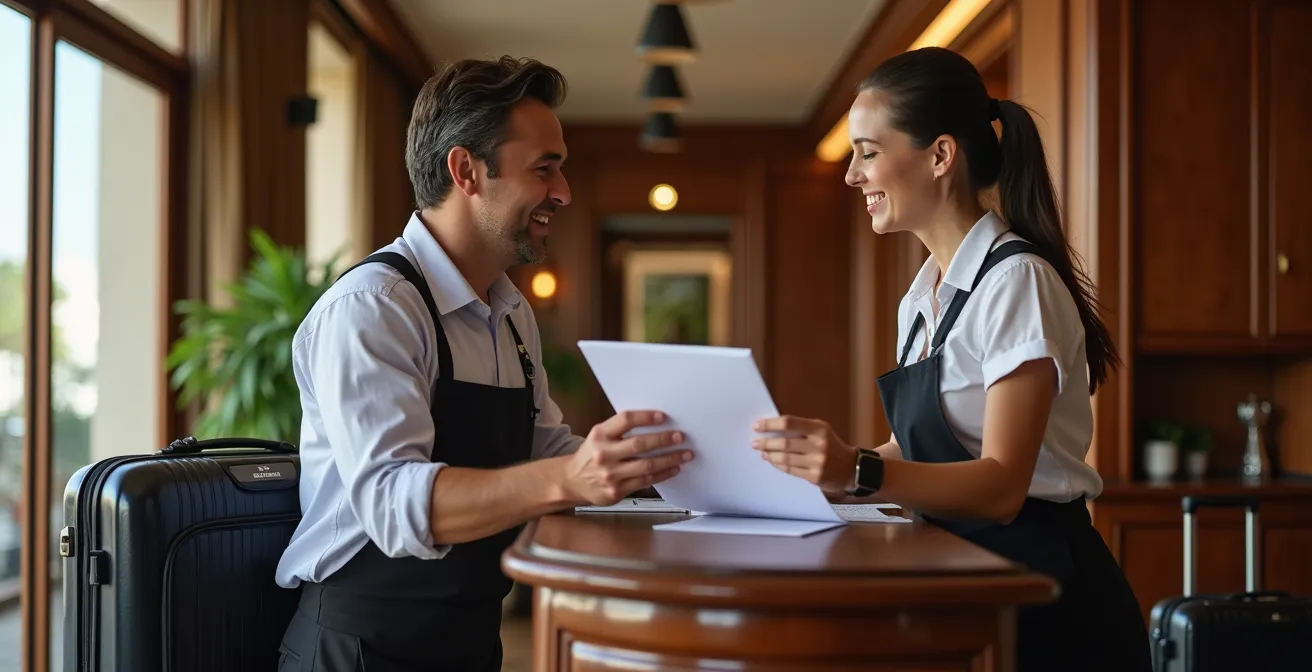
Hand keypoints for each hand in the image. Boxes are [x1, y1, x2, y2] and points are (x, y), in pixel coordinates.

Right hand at [563, 410, 692, 505]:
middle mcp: (604, 453)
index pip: (625, 420)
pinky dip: (662, 474)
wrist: (572, 481)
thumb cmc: (592, 455)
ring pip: (646, 465)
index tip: (663, 417)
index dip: (646, 417)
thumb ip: (620, 430)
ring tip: (685, 454)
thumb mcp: (599, 436)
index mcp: (600, 434)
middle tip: (680, 436)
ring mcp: (610, 474)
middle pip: (639, 444)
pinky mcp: (617, 490)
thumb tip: (655, 424)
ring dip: (669, 459)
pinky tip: (673, 469)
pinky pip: (645, 481)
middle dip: (664, 440)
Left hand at [752, 415, 855, 495]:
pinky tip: (772, 461)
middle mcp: (819, 445)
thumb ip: (800, 428)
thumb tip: (771, 428)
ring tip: (761, 452)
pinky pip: (790, 470)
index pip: (789, 423)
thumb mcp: (820, 431)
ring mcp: (817, 462)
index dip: (770, 424)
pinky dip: (778, 465)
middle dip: (766, 442)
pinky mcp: (815, 477)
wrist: (851, 468)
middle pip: (785, 443)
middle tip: (754, 442)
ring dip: (769, 455)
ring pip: (785, 458)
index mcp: (819, 429)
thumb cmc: (831, 446)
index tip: (757, 426)